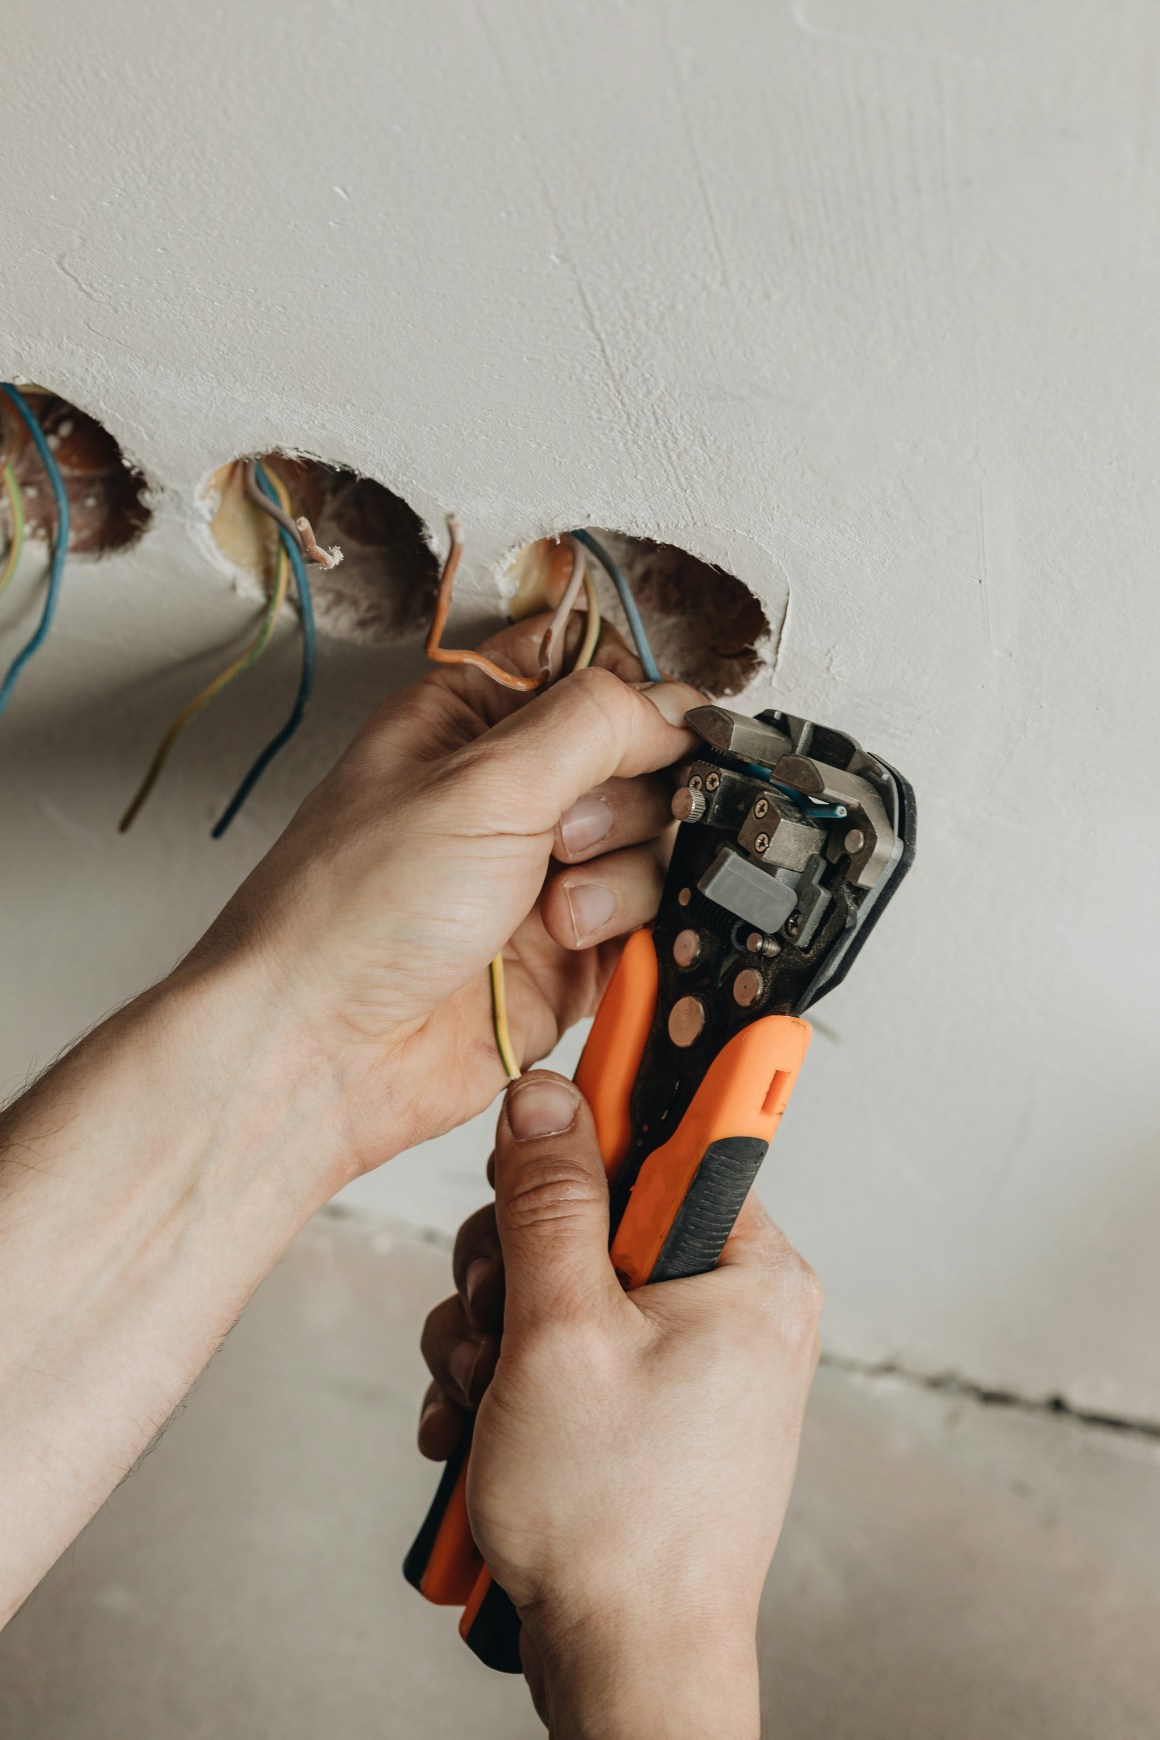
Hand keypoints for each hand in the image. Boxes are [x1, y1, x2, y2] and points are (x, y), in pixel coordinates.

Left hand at [186, 619, 700, 1184]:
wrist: (323, 1050)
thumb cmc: (349, 914)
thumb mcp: (479, 782)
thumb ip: (594, 723)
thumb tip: (677, 705)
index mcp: (473, 723)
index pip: (596, 675)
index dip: (638, 704)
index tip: (652, 737)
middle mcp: (512, 795)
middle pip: (643, 764)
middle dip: (623, 804)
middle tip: (562, 838)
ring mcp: (543, 875)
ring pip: (653, 846)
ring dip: (619, 877)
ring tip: (553, 911)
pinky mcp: (569, 952)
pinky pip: (646, 923)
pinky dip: (625, 933)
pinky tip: (569, 945)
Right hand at [418, 1072, 822, 1737]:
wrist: (626, 1670)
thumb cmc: (618, 1524)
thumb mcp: (561, 1333)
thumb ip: (548, 1203)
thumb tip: (545, 1098)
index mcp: (745, 1271)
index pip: (680, 1135)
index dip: (608, 1107)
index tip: (571, 1069)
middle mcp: (725, 1306)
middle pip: (592, 1211)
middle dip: (514, 1267)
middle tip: (496, 1324)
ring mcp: (681, 1360)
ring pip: (558, 1282)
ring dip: (493, 1333)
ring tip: (481, 1400)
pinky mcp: (638, 1406)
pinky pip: (557, 1347)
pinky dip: (504, 1380)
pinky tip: (475, 1428)